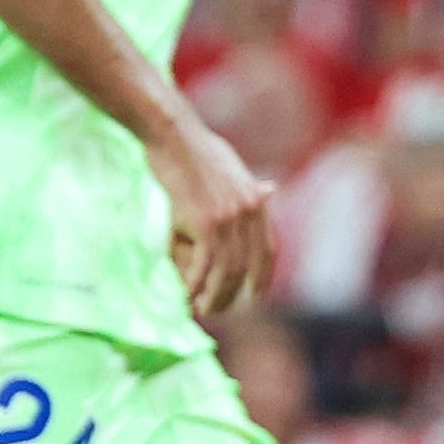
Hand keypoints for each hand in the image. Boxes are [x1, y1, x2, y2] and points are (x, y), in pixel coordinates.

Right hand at [145, 114, 275, 314]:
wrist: (172, 134)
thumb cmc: (196, 148)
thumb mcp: (234, 166)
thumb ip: (251, 185)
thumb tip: (271, 190)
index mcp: (257, 201)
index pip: (268, 250)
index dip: (262, 276)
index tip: (255, 296)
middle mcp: (249, 212)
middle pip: (246, 267)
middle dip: (234, 293)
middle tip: (219, 308)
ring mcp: (228, 218)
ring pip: (226, 271)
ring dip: (214, 295)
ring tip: (203, 308)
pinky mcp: (205, 223)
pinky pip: (203, 265)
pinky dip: (194, 285)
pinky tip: (187, 295)